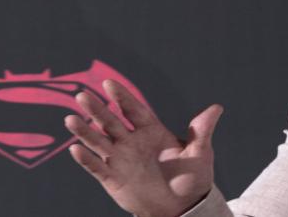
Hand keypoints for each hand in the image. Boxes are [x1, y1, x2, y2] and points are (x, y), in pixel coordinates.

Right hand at [64, 79, 222, 216]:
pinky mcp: (114, 179)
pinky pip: (97, 167)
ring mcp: (121, 159)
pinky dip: (86, 159)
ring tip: (70, 118)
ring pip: (99, 141)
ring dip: (85, 131)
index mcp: (151, 130)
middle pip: (111, 121)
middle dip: (97, 109)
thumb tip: (217, 108)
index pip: (134, 109)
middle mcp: (132, 142)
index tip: (109, 83)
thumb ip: (202, 131)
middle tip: (82, 95)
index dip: (122, 97)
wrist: (182, 206)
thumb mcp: (200, 152)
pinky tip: (75, 148)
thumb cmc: (192, 176)